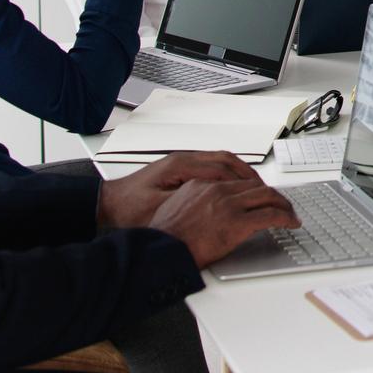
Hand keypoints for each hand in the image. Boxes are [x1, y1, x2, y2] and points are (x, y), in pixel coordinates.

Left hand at [98, 151, 261, 228]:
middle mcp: (184, 160)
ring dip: (241, 172)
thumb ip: (185, 206)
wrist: (106, 203)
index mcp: (180, 168)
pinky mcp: (181, 170)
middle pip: (226, 160)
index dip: (244, 182)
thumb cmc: (127, 210)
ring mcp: (183, 163)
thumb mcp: (157, 212)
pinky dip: (229, 173)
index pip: (222, 168)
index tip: (259, 193)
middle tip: (266, 190)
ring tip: (256, 187)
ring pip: (221, 160)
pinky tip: (235, 186)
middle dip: (249, 175)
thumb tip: (214, 207)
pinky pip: (213, 165)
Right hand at [150, 178, 299, 268]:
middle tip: (282, 203)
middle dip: (272, 194)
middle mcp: (217, 190)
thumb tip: (206, 209)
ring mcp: (228, 205)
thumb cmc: (163, 239)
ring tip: (289, 212)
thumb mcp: (175, 208)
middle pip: (256, 186)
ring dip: (282, 204)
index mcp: (202, 185)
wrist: (159, 253)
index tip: (262, 195)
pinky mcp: (236, 223)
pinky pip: (270, 215)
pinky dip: (285, 217)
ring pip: (267, 196)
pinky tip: (291, 222)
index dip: (254, 188)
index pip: (237, 181)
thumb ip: (194, 202)